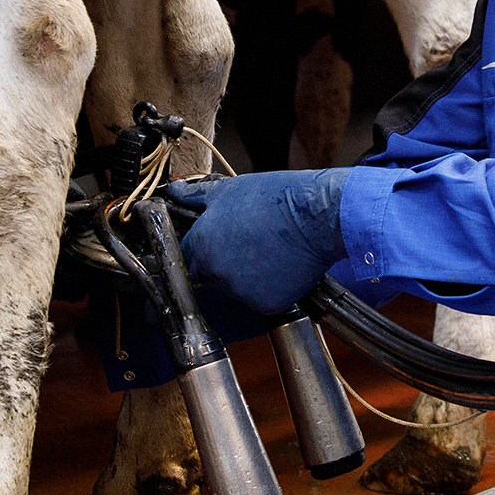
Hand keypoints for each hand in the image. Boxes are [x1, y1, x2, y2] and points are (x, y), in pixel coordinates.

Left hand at [165, 168, 350, 313]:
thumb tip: (174, 192)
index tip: (209, 250)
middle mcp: (217, 272)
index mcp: (203, 245)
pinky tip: (283, 263)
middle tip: (250, 241)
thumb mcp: (229, 190)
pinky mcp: (266, 304)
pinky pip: (262, 298)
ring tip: (270, 248)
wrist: (320, 214)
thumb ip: (195, 196)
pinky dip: (271, 285)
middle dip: (226, 260)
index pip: (185, 259)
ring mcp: (242, 291)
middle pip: (212, 274)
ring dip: (248, 274)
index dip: (197, 253)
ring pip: (237, 288)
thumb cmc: (278, 198)